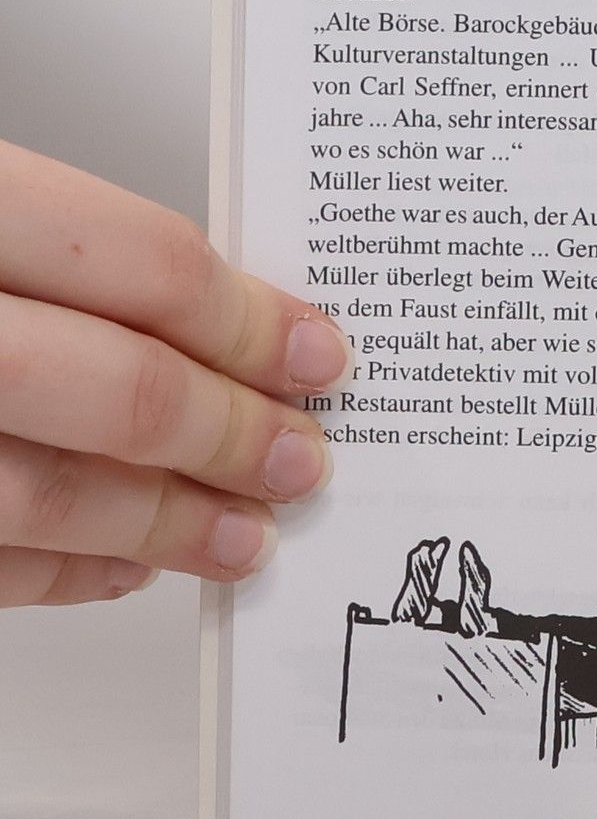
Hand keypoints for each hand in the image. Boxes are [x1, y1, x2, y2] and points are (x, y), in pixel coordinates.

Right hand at [0, 141, 349, 607]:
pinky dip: (67, 569)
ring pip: (53, 496)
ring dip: (168, 525)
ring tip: (244, 538)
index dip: (255, 322)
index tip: (321, 358)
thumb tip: (228, 314)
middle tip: (303, 463)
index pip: (148, 267)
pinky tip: (126, 562)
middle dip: (236, 436)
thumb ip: (80, 249)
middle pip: (122, 391)